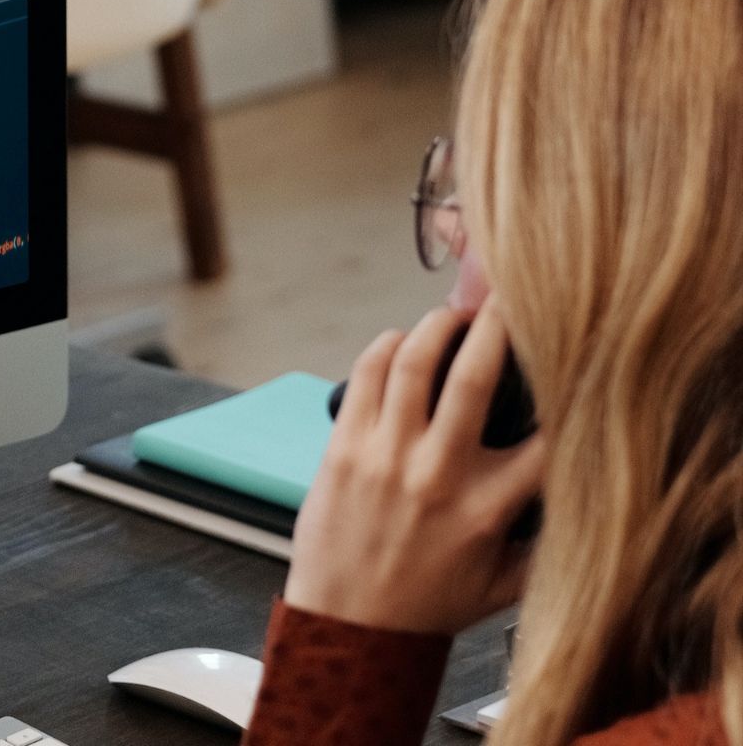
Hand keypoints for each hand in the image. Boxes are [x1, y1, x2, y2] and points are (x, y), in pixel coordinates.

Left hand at [284, 303, 544, 634]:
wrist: (348, 625)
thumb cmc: (425, 603)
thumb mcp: (505, 584)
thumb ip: (547, 541)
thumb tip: (583, 502)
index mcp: (487, 507)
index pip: (547, 436)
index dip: (566, 391)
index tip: (572, 361)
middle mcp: (437, 473)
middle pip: (477, 375)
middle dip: (499, 326)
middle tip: (508, 302)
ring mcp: (385, 455)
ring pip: (414, 361)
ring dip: (436, 325)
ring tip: (451, 318)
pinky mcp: (342, 447)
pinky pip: (365, 375)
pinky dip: (385, 346)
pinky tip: (399, 341)